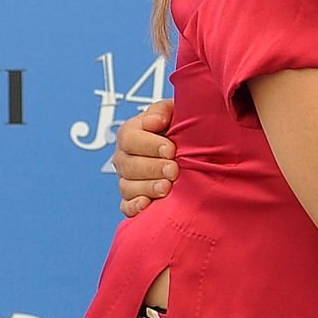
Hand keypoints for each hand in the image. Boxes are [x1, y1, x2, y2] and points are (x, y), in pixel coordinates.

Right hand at [114, 99, 176, 217]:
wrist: (193, 152)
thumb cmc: (182, 129)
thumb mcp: (175, 112)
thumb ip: (163, 110)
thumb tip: (155, 121)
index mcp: (130, 134)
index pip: (129, 138)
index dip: (148, 144)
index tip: (170, 149)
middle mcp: (124, 158)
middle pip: (128, 165)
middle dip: (152, 168)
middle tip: (173, 170)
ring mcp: (127, 180)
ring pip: (127, 186)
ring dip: (147, 188)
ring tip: (166, 188)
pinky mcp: (133, 200)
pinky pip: (126, 206)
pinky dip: (134, 207)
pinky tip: (147, 205)